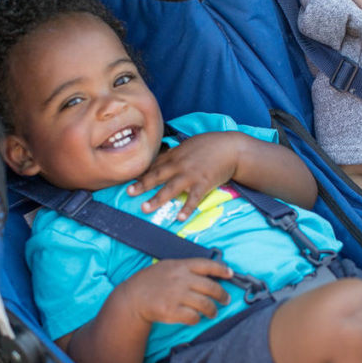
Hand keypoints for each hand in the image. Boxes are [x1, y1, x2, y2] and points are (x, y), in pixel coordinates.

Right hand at [118, 258, 232, 325]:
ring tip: (213, 312)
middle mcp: (181, 279)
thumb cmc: (151, 281)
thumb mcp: (167, 266)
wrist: (133, 298)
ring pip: (206, 304)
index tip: (230, 274)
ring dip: (213, 310)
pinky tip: (196, 318)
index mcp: (181, 266)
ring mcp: (177, 295)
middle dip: (222, 295)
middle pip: (211, 287)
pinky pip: (193, 317)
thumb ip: (186, 268)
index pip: (207, 265)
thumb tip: (208, 274)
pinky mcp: (172, 311)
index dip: (222, 269)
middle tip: (225, 300)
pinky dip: (197, 319)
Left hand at [127, 132, 244, 220]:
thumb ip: (176, 152)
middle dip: (142, 185)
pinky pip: (193, 199)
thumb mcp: (190, 144)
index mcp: (176, 154)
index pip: (155, 164)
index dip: (141, 172)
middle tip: (129, 193)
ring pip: (170, 188)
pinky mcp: (203, 184)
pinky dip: (186, 209)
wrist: (232, 148)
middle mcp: (180, 165)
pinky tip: (179, 218)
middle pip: (157, 176)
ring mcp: (191, 175)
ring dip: (157, 199)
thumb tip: (164, 156)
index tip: (129, 179)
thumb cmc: (212, 144)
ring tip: (145, 208)